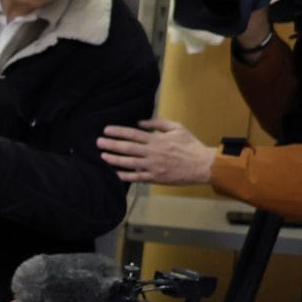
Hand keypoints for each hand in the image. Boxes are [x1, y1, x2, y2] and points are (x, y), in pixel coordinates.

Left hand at [100, 118, 216, 185]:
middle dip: (111, 144)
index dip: (118, 131)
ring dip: (114, 159)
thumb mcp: (178, 128)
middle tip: (98, 142)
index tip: (106, 130)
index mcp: (158, 140)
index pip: (133, 134)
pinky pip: (137, 177)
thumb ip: (159, 123)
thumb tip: (140, 122)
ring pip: (129, 163)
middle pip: (128, 148)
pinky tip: (115, 173)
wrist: (203, 165)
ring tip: (103, 156)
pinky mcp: (156, 178)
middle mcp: (153, 153)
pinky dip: (125, 176)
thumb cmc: (191, 145)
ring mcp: (154, 166)